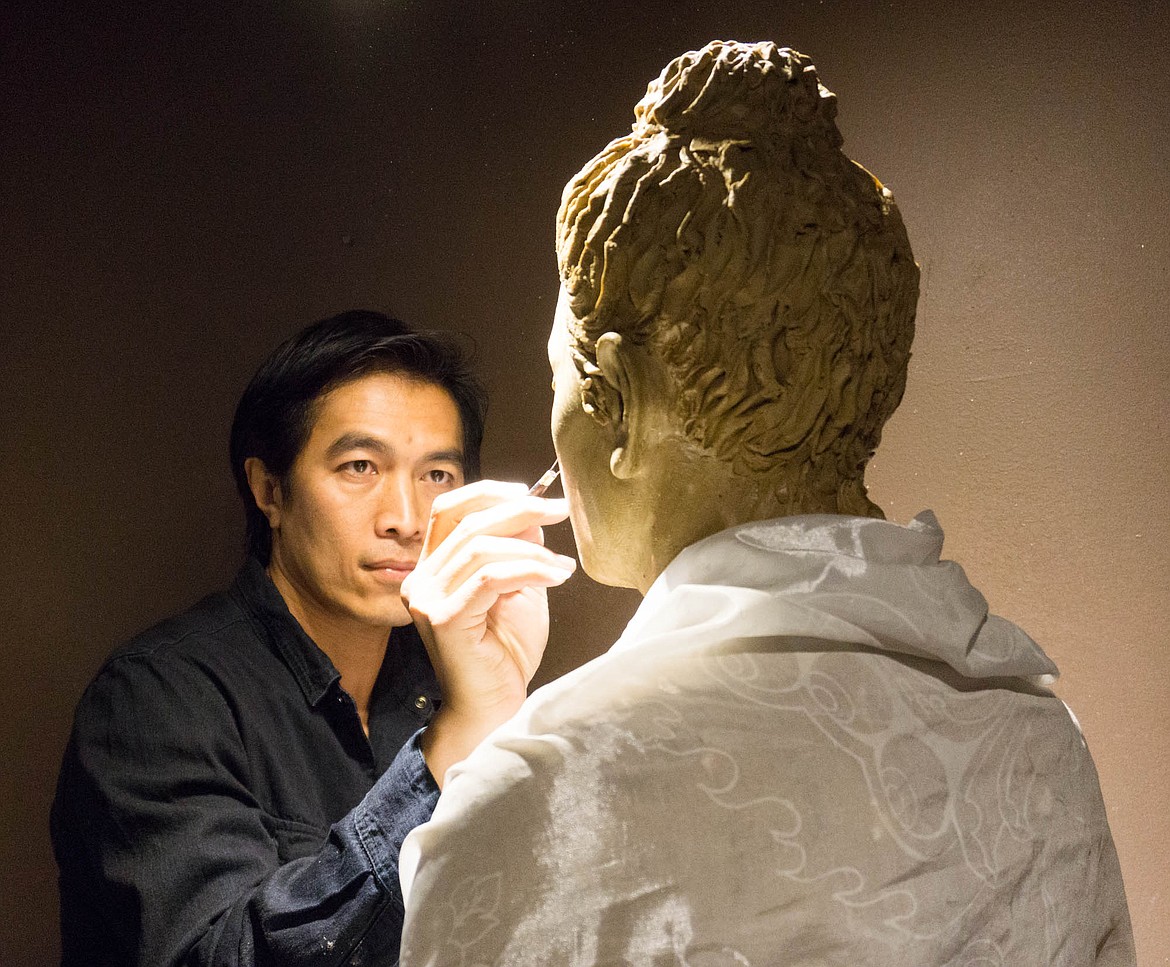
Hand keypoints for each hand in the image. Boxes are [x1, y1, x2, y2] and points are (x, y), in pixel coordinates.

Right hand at [400, 480, 574, 785]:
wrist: (494, 708)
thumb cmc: (505, 654)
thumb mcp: (517, 589)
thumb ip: (518, 551)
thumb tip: (532, 516)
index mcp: (433, 567)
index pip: (449, 509)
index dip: (489, 493)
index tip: (532, 492)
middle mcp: (421, 579)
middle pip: (468, 523)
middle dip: (520, 511)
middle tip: (561, 510)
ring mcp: (426, 599)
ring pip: (480, 548)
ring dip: (531, 549)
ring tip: (562, 565)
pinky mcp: (442, 619)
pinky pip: (489, 578)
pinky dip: (527, 570)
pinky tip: (555, 577)